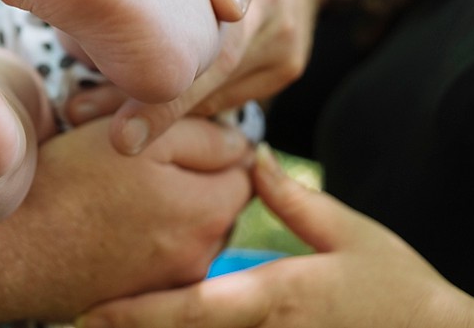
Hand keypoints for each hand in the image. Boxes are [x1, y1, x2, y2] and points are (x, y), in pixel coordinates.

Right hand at [0, 116, 253, 321]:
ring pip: (189, 230)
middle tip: (140, 163)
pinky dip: (144, 237)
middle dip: (193, 179)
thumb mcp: (136, 138)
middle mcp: (199, 257)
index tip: (170, 138)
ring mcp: (170, 283)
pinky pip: (160, 256)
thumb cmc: (67, 183)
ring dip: (169, 209)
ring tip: (117, 194)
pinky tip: (106, 223)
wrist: (7, 251)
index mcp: (206, 213)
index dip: (208, 144)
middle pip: (218, 203)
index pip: (241, 168)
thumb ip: (201, 135)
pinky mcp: (140, 296)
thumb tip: (240, 146)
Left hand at [71, 0, 328, 154]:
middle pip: (226, 50)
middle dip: (172, 100)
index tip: (228, 6)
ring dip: (163, 115)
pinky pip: (226, 100)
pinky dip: (183, 114)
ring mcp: (281, 36)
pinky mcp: (284, 68)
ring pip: (219, 87)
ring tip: (114, 134)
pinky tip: (142, 127)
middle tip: (123, 133)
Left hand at [76, 144, 473, 327]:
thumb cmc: (394, 288)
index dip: (138, 314)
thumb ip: (294, 201)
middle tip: (79, 319)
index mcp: (273, 299)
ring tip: (105, 323)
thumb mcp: (348, 235)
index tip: (92, 313)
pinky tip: (165, 326)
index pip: (191, 309)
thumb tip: (253, 162)